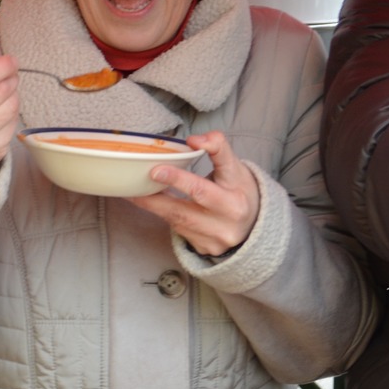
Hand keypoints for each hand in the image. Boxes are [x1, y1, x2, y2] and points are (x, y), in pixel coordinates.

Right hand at [0, 45, 18, 186]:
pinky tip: (2, 114)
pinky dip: (12, 115)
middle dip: (10, 78)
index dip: (2, 66)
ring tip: (5, 94)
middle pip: (0, 91)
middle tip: (10, 76)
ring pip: (10, 106)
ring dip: (13, 95)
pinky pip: (13, 123)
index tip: (10, 61)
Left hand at [128, 130, 261, 258]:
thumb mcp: (236, 167)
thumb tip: (193, 140)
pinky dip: (163, 215)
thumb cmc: (240, 191)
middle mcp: (224, 225)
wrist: (255, 226)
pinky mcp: (203, 248)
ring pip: (176, 222)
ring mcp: (213, 240)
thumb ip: (217, 148)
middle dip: (155, 197)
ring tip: (133, 191)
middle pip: (183, 211)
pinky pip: (178, 230)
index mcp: (234, 202)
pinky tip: (152, 203)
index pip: (203, 189)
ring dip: (153, 206)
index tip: (157, 169)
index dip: (180, 180)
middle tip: (133, 184)